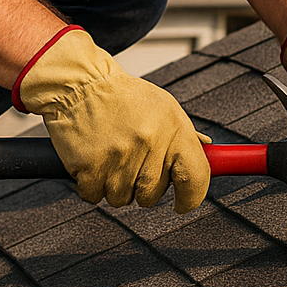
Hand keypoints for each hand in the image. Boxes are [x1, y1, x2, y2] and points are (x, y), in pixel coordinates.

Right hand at [16, 27, 210, 211]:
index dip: (192, 196)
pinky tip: (92, 158)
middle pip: (152, 195)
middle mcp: (149, 143)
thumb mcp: (162, 107)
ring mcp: (119, 156)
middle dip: (142, 185)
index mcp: (173, 128)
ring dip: (114, 184)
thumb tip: (207, 151)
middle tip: (131, 159)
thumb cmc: (123, 97)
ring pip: (121, 199)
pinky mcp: (90, 167)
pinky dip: (90, 184)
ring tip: (110, 153)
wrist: (80, 84)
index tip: (183, 202)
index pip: (196, 176)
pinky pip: (94, 196)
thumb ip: (183, 134)